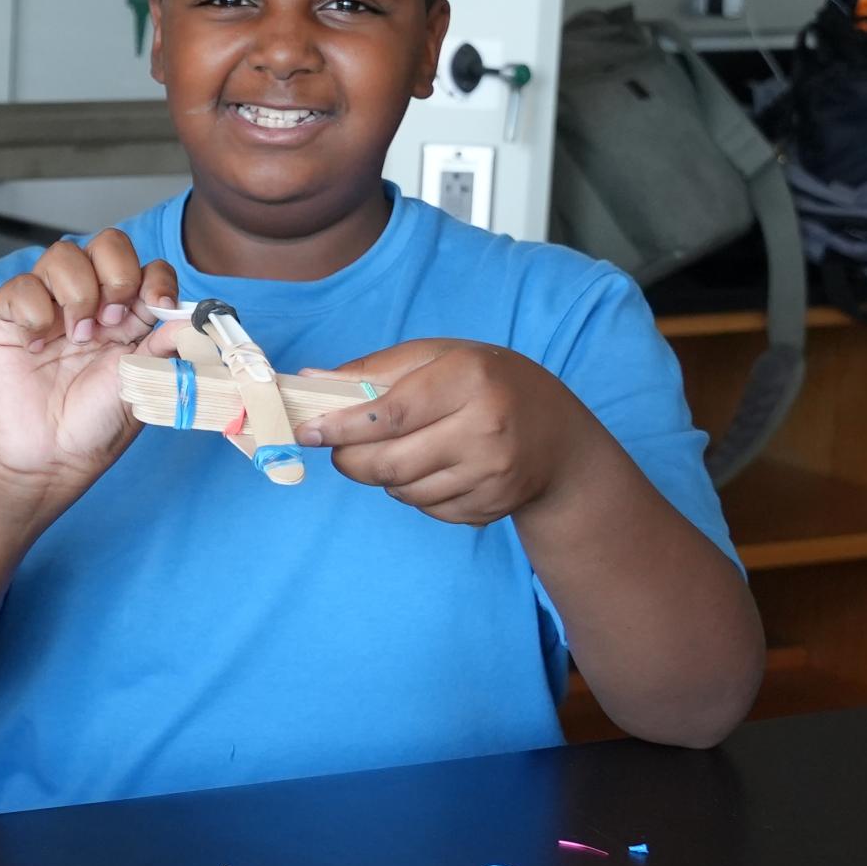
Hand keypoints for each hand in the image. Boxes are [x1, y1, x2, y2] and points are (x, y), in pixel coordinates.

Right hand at [0, 229, 180, 502]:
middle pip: (108, 244)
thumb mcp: (145, 381)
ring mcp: (48, 305)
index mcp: (129, 315)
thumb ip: (169, 345)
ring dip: (77, 293)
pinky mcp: (9, 316)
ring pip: (64, 253)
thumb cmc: (96, 424)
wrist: (50, 457)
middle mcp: (90, 302)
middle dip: (116, 276)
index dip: (157, 279)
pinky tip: (38, 344)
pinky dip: (35, 310)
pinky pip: (21, 285)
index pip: (148, 267)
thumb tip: (196, 320)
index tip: (158, 309)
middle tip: (111, 323)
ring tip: (76, 336)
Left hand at [297, 338, 604, 526]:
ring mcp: (492, 474)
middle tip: (341, 449)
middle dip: (350, 459)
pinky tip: (434, 468)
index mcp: (470, 379)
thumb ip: (376, 369)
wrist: (559, 438)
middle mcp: (486, 428)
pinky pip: (427, 508)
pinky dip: (414, 492)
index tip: (307, 432)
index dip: (341, 427)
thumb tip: (310, 379)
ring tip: (400, 450)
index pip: (391, 413)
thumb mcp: (440, 357)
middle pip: (390, 462)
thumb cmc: (487, 384)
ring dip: (384, 475)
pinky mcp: (491, 507)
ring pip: (403, 490)